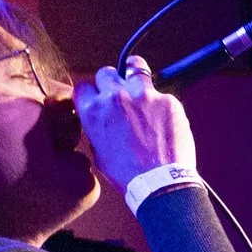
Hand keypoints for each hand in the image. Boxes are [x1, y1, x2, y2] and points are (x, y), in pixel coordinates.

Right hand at [74, 56, 196, 190]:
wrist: (160, 183)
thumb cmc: (128, 174)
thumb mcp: (99, 152)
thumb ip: (97, 128)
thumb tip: (102, 119)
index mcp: (93, 111)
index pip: (83, 86)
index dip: (91, 92)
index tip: (98, 97)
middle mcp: (114, 98)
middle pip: (106, 73)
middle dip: (111, 81)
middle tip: (120, 93)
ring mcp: (143, 96)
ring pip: (135, 68)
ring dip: (135, 75)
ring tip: (141, 86)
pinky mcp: (168, 100)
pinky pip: (162, 95)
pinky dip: (162, 105)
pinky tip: (164, 122)